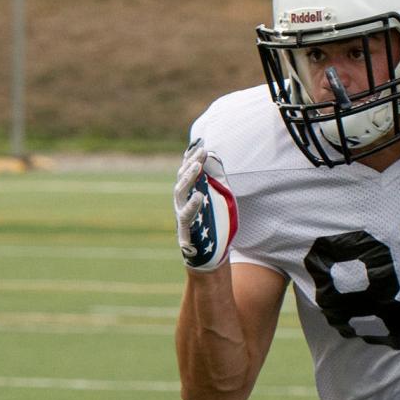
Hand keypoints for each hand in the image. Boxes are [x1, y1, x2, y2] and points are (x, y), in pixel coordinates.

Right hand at [173, 140, 237, 271]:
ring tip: (197, 166)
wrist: (211, 256)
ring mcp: (181, 215)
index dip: (191, 157)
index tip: (200, 144)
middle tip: (201, 150)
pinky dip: (192, 205)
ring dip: (188, 178)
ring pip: (179, 192)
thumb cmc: (215, 227)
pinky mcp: (185, 230)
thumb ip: (217, 181)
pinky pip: (186, 215)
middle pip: (182, 178)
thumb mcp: (220, 200)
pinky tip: (199, 195)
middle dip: (190, 163)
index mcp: (189, 193)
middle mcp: (181, 202)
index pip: (187, 171)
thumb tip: (216, 157)